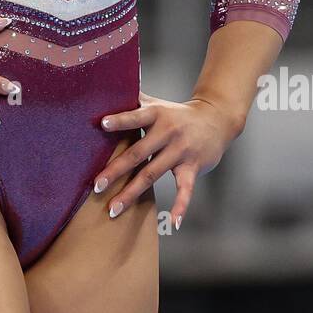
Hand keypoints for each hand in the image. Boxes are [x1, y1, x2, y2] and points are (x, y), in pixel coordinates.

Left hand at [92, 92, 244, 229]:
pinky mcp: (193, 167)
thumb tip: (105, 90)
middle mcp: (168, 132)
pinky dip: (181, 206)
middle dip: (116, 169)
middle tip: (96, 185)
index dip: (120, 120)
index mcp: (156, 114)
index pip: (136, 116)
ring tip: (113, 209)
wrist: (216, 119)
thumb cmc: (176, 114)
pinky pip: (186, 189)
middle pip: (138, 152)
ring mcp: (181, 151)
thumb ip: (133, 99)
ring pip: (153, 174)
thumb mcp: (157, 104)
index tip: (102, 124)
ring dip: (132, 193)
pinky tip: (173, 222)